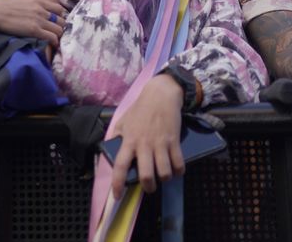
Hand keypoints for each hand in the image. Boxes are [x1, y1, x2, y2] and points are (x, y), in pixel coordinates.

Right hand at [0, 0, 64, 45]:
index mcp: (37, 0)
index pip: (58, 8)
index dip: (59, 16)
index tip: (56, 22)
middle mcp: (41, 9)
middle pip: (61, 20)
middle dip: (60, 27)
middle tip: (56, 33)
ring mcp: (38, 20)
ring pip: (59, 29)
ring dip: (58, 35)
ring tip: (54, 40)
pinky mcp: (34, 30)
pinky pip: (51, 37)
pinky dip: (54, 41)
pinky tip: (52, 45)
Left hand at [106, 74, 183, 198]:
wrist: (161, 95)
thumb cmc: (140, 109)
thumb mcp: (124, 121)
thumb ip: (117, 136)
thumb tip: (111, 149)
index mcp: (129, 140)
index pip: (119, 166)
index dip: (117, 183)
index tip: (117, 196)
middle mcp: (144, 145)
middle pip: (146, 175)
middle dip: (149, 187)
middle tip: (150, 187)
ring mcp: (160, 144)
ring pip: (165, 173)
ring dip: (165, 179)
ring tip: (164, 176)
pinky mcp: (174, 141)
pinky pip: (179, 163)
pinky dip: (179, 170)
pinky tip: (176, 169)